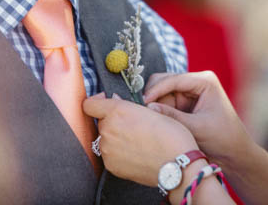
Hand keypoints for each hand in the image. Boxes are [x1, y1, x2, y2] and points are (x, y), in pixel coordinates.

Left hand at [82, 93, 198, 186]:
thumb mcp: (153, 111)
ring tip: (137, 142)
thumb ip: (129, 106)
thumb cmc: (170, 136)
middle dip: (113, 121)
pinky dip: (119, 153)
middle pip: (101, 122)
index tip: (104, 102)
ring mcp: (107, 150)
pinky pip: (109, 155)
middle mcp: (108, 129)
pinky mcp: (111, 166)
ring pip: (105, 139)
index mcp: (118, 111)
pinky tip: (136, 153)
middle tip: (133, 125)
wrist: (177, 165)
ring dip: (116, 137)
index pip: (89, 104)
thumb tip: (118, 102)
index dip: (97, 101)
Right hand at [144, 71, 252, 167]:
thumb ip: (172, 116)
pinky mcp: (185, 103)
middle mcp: (196, 82)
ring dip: (156, 105)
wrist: (235, 153)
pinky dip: (159, 111)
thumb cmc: (223, 138)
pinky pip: (165, 103)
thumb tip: (147, 107)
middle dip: (154, 96)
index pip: (173, 79)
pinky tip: (155, 121)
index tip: (143, 103)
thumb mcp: (196, 128)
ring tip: (150, 120)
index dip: (156, 90)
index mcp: (204, 81)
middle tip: (143, 113)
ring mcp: (190, 92)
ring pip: (162, 93)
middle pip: (164, 81)